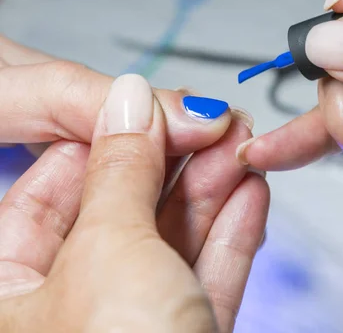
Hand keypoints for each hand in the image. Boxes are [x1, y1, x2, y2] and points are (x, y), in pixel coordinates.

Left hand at [0, 38, 267, 331]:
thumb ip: (121, 170)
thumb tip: (133, 100)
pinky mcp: (184, 328)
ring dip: (213, 188)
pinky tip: (251, 192)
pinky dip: (230, 232)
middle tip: (214, 122)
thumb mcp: (108, 250)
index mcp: (8, 291)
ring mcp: (132, 317)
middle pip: (122, 209)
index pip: (49, 189)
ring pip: (171, 238)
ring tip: (243, 146)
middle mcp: (66, 303)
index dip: (107, 140)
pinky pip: (204, 271)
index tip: (156, 107)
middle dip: (177, 160)